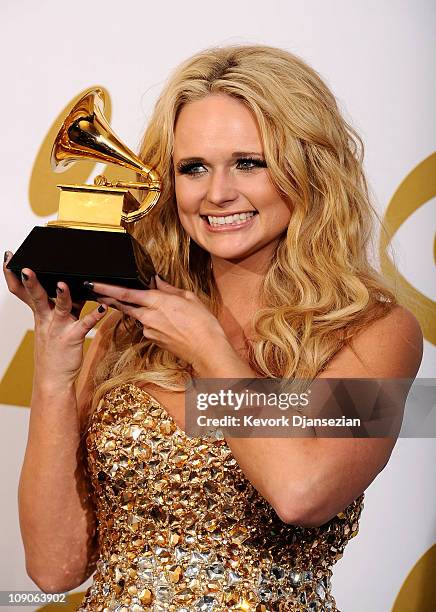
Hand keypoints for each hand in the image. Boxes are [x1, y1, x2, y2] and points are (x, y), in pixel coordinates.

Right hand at [3, 251, 107, 387]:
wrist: (53, 379)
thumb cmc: (56, 351)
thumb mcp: (55, 324)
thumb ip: (64, 304)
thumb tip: (73, 284)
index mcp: (41, 313)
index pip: (23, 292)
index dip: (14, 276)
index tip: (9, 259)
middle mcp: (47, 318)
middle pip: (37, 296)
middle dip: (31, 282)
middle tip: (26, 268)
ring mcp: (59, 328)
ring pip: (60, 308)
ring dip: (63, 295)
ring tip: (63, 284)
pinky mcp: (73, 338)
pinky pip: (84, 325)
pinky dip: (94, 316)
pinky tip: (103, 309)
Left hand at [90, 275, 230, 369]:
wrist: (207, 350)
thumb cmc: (203, 323)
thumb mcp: (189, 298)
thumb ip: (169, 289)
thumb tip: (157, 281)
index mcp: (157, 302)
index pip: (126, 293)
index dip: (107, 288)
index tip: (93, 283)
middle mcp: (149, 317)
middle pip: (124, 305)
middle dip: (109, 298)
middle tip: (96, 291)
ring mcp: (149, 330)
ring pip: (137, 316)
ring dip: (138, 309)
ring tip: (157, 307)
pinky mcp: (153, 340)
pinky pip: (147, 326)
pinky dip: (151, 320)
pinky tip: (166, 321)